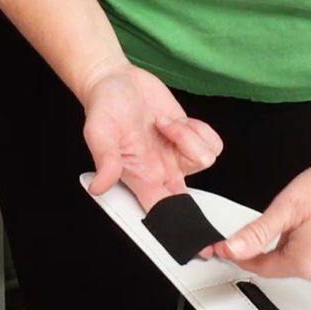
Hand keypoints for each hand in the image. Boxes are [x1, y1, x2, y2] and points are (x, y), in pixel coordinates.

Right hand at [82, 61, 222, 210]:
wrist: (117, 81)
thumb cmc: (104, 107)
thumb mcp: (98, 131)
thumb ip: (104, 159)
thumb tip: (98, 186)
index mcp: (141, 178)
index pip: (163, 211)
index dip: (178, 222)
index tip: (193, 228)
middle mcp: (161, 171)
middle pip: (193, 193)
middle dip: (193, 171)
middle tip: (173, 138)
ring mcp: (178, 155)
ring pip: (206, 160)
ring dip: (189, 137)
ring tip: (164, 124)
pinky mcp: (190, 137)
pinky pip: (212, 144)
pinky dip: (200, 129)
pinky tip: (178, 121)